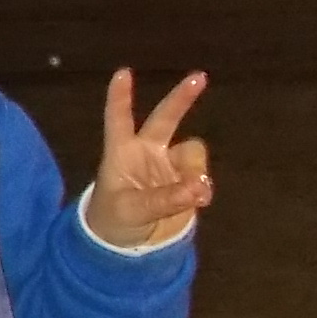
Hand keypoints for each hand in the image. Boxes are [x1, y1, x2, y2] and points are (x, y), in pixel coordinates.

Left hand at [83, 69, 213, 247]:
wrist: (126, 246)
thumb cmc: (113, 221)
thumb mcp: (133, 211)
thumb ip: (164, 199)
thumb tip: (199, 187)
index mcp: (122, 153)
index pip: (119, 120)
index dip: (119, 97)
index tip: (123, 72)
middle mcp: (147, 152)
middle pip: (165, 118)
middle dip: (182, 98)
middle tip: (199, 77)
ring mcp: (168, 166)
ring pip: (192, 152)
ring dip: (196, 169)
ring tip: (195, 194)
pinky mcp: (185, 182)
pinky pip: (201, 177)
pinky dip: (203, 187)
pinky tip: (200, 200)